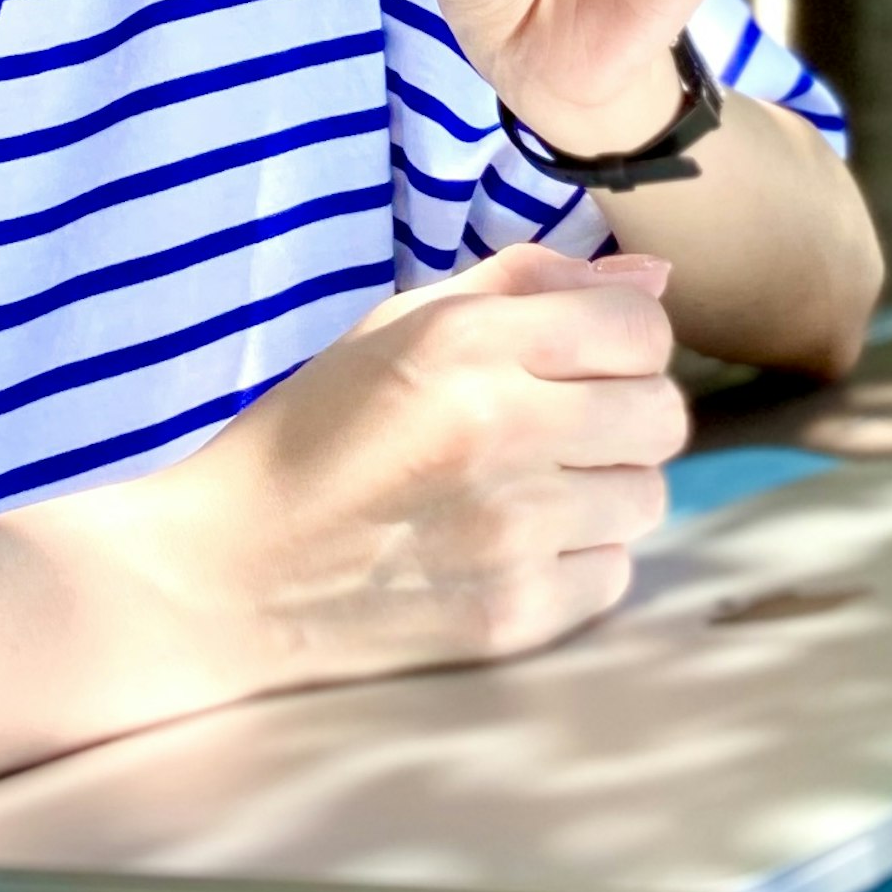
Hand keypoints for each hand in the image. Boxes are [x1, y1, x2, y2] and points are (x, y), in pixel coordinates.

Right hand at [132, 244, 688, 691]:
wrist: (228, 575)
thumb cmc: (315, 435)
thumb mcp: (396, 325)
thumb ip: (527, 282)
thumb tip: (656, 276)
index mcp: (465, 342)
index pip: (640, 327)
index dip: (622, 342)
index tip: (578, 364)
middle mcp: (499, 427)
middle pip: (663, 414)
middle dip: (622, 416)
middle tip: (556, 431)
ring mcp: (511, 531)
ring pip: (647, 498)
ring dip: (600, 492)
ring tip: (523, 493)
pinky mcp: (514, 615)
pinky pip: (614, 573)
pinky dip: (576, 562)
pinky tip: (508, 551)